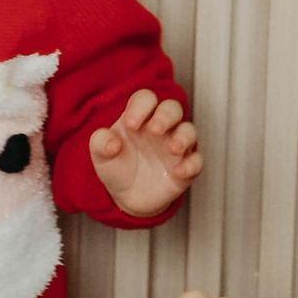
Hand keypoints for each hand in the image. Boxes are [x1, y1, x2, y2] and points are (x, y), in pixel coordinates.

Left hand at [89, 92, 202, 216]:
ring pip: (189, 131)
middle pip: (172, 108)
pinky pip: (196, 161)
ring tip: (172, 148)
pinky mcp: (185, 167)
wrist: (127, 198)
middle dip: (166, 116)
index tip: (130, 124)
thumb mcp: (101, 156)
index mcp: (139, 117)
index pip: (146, 99)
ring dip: (183, 137)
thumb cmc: (117, 168)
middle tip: (155, 130)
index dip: (141, 106)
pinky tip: (178, 171)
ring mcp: (175, 147)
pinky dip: (191, 164)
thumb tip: (113, 142)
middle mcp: (161, 128)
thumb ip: (101, 143)